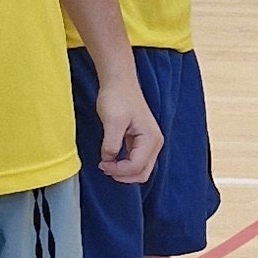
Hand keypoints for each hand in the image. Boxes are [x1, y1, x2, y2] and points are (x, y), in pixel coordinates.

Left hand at [92, 63, 163, 185]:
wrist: (119, 82)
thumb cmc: (117, 97)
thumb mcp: (112, 121)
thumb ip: (112, 144)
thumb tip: (108, 160)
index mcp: (151, 138)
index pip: (136, 167)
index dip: (117, 170)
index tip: (101, 164)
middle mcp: (156, 143)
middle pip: (142, 173)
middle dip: (123, 175)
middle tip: (104, 167)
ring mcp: (150, 143)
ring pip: (140, 170)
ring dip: (124, 172)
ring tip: (106, 164)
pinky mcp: (143, 141)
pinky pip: (137, 161)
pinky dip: (125, 165)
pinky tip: (112, 159)